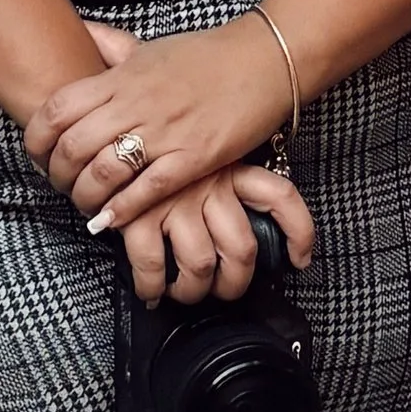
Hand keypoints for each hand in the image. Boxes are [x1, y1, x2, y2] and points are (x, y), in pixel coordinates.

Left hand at [24, 14, 285, 224]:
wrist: (264, 61)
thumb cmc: (205, 56)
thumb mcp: (150, 47)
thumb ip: (111, 45)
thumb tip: (80, 30)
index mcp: (121, 76)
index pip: (58, 108)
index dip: (37, 139)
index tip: (38, 155)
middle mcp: (136, 102)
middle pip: (74, 145)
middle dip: (58, 174)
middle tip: (60, 186)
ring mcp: (165, 130)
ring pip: (104, 171)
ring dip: (86, 197)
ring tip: (86, 205)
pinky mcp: (194, 156)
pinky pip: (148, 189)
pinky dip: (123, 209)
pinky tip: (110, 221)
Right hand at [114, 156, 316, 307]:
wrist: (111, 119)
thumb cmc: (164, 139)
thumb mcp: (208, 144)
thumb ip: (233, 172)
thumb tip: (270, 226)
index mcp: (231, 167)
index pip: (280, 197)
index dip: (298, 234)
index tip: (299, 259)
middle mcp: (207, 186)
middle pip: (241, 250)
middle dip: (233, 284)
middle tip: (222, 289)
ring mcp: (173, 203)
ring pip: (200, 265)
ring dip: (192, 291)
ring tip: (183, 292)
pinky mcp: (137, 215)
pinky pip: (152, 267)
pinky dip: (152, 287)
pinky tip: (152, 291)